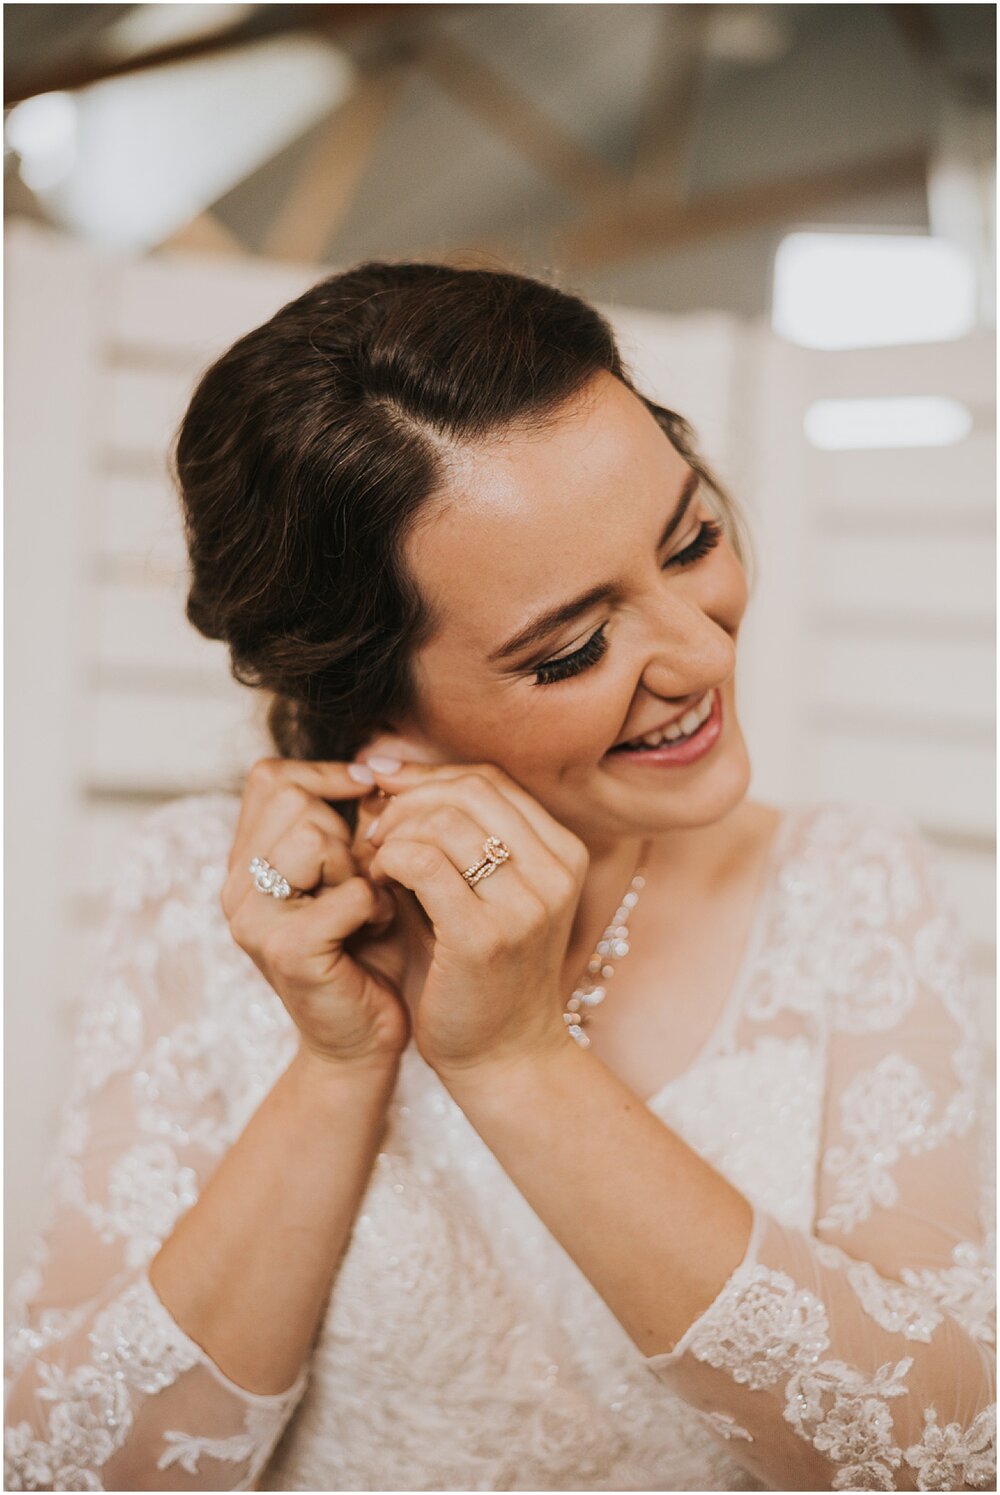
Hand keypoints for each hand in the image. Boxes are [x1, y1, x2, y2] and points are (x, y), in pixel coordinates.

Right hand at [220, 757, 410, 1070]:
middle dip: (344, 831)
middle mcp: (236, 887)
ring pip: (310, 836)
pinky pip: (345, 891)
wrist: (361, 1039)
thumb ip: (355, 823)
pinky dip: (372, 905)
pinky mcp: (286, 951)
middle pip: (293, 799)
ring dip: (356, 866)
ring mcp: (253, 920)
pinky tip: (374, 929)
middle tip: (363, 878)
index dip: (326, 774)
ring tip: (368, 903)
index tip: (369, 794)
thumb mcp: (356, 872)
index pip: (270, 777)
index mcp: (246, 862)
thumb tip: (377, 763)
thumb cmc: (367, 951)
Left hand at [362, 760, 589, 1074]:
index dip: (430, 775)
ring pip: (445, 821)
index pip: (491, 780)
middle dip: (409, 798)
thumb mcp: (480, 892)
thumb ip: (449, 836)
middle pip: (471, 790)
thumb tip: (388, 775)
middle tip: (374, 828)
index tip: (387, 789)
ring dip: (396, 831)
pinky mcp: (485, 936)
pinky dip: (390, 860)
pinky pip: (424, 863)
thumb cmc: (481, 973)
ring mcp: (526, 904)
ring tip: (376, 859)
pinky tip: (379, 882)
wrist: (504, 1058)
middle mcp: (555, 872)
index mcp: (563, 854)